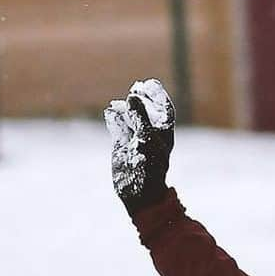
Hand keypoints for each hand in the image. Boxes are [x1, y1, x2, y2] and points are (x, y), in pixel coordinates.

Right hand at [104, 78, 174, 212]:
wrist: (138, 191)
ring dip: (125, 108)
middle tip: (136, 88)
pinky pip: (118, 128)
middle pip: (146, 111)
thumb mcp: (147, 139)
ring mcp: (135, 139)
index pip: (164, 110)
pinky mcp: (122, 146)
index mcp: (163, 134)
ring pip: (130, 118)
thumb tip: (133, 95)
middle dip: (141, 99)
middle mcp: (150, 135)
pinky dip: (114, 119)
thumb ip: (140, 117)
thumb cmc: (149, 166)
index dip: (158, 96)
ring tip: (118, 103)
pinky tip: (111, 112)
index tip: (150, 84)